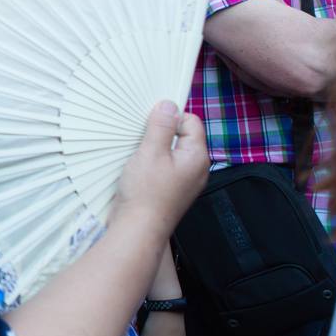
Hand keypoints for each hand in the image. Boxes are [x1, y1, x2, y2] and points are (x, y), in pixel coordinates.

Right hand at [114, 101, 207, 236]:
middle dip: (160, 134)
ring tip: (139, 157)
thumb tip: (168, 105)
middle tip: (141, 141)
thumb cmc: (145, 193)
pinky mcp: (172, 190)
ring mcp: (185, 181)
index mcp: (197, 156)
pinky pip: (165, 167)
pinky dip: (152, 164)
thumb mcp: (150, 152)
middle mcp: (196, 169)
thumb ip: (161, 126)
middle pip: (182, 136)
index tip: (150, 124)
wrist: (138, 229)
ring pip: (171, 152)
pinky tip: (139, 171)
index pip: (190, 121)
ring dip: (154, 149)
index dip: (170, 118)